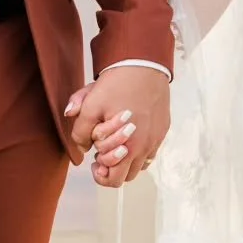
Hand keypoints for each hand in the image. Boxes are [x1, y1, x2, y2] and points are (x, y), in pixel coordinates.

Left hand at [64, 67, 169, 187]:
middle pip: (127, 176)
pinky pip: (151, 150)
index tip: (94, 160)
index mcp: (128, 146)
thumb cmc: (117, 84)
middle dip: (112, 168)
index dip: (100, 172)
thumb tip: (81, 148)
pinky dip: (139, 149)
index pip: (114, 179)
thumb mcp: (90, 105)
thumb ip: (80, 131)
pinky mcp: (162, 128)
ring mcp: (156, 138)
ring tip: (116, 143)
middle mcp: (145, 146)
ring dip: (126, 160)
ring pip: (140, 165)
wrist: (144, 63)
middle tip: (102, 153)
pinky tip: (129, 134)